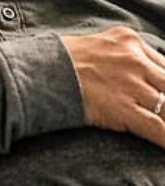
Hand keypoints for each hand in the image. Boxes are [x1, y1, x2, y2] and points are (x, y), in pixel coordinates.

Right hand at [62, 26, 164, 147]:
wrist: (34, 72)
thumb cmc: (58, 60)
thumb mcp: (97, 44)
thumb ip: (122, 54)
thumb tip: (139, 71)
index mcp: (129, 40)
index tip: (163, 93)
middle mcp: (134, 59)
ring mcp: (129, 84)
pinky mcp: (122, 108)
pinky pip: (157, 127)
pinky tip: (164, 144)